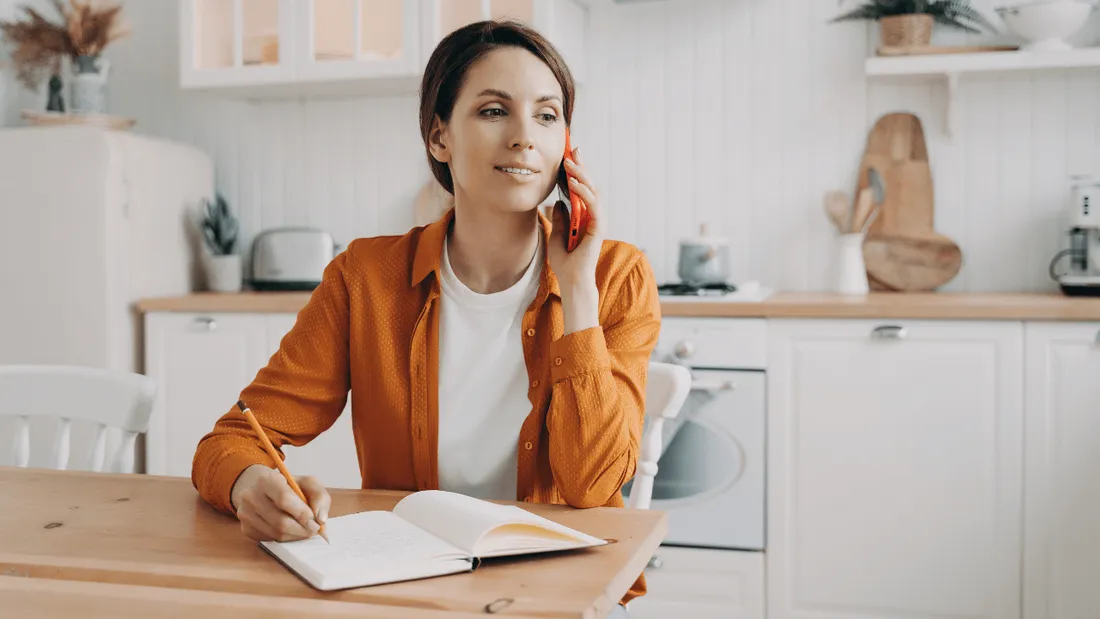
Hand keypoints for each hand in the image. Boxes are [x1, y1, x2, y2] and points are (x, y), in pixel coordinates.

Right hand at [231, 464, 330, 541]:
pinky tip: (291, 531)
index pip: (284, 498)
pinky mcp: (245, 528)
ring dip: (295, 535)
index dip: (302, 513)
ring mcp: (245, 513)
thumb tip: (320, 519)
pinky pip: (269, 540)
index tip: (315, 521)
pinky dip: (285, 539)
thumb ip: (319, 497)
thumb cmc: (289, 487)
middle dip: (302, 529)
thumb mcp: (308, 483)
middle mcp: (251, 496)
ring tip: (305, 530)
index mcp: (266, 480)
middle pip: (280, 521)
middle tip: (314, 529)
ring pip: (276, 533)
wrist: (264, 491)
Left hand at [548, 147, 602, 334]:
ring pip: (592, 191)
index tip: (567, 155)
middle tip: (571, 149)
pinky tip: (574, 183)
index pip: (581, 188)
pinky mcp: (598, 227)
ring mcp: (597, 220)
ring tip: (569, 162)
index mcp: (583, 215)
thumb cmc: (565, 261)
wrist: (571, 280)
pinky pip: (592, 204)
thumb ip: (560, 217)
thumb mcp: (556, 233)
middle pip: (588, 184)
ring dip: (580, 175)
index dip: (576, 171)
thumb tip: (558, 202)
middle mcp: (593, 215)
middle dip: (580, 166)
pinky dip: (583, 193)